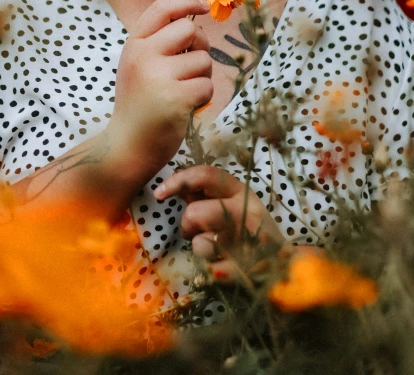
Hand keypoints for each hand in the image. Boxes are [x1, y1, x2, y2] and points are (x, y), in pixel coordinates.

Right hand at [107, 0, 212, 179]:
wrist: (127, 146)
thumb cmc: (139, 104)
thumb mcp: (138, 66)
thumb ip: (157, 43)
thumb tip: (194, 20)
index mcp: (134, 45)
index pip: (161, 9)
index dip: (186, 2)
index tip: (202, 7)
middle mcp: (143, 56)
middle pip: (190, 30)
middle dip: (200, 47)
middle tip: (190, 67)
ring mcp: (159, 77)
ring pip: (203, 60)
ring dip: (202, 77)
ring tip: (183, 92)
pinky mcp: (176, 99)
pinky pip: (207, 86)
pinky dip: (203, 98)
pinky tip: (186, 108)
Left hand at [154, 165, 284, 281]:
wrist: (289, 269)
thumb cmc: (250, 233)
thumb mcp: (233, 205)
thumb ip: (207, 195)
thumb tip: (178, 187)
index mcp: (241, 191)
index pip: (205, 174)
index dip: (178, 181)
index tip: (159, 194)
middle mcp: (247, 211)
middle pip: (195, 212)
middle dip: (187, 226)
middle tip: (197, 233)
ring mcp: (250, 240)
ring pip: (200, 244)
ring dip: (200, 249)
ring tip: (217, 251)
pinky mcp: (250, 268)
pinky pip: (211, 271)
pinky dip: (212, 272)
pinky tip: (224, 269)